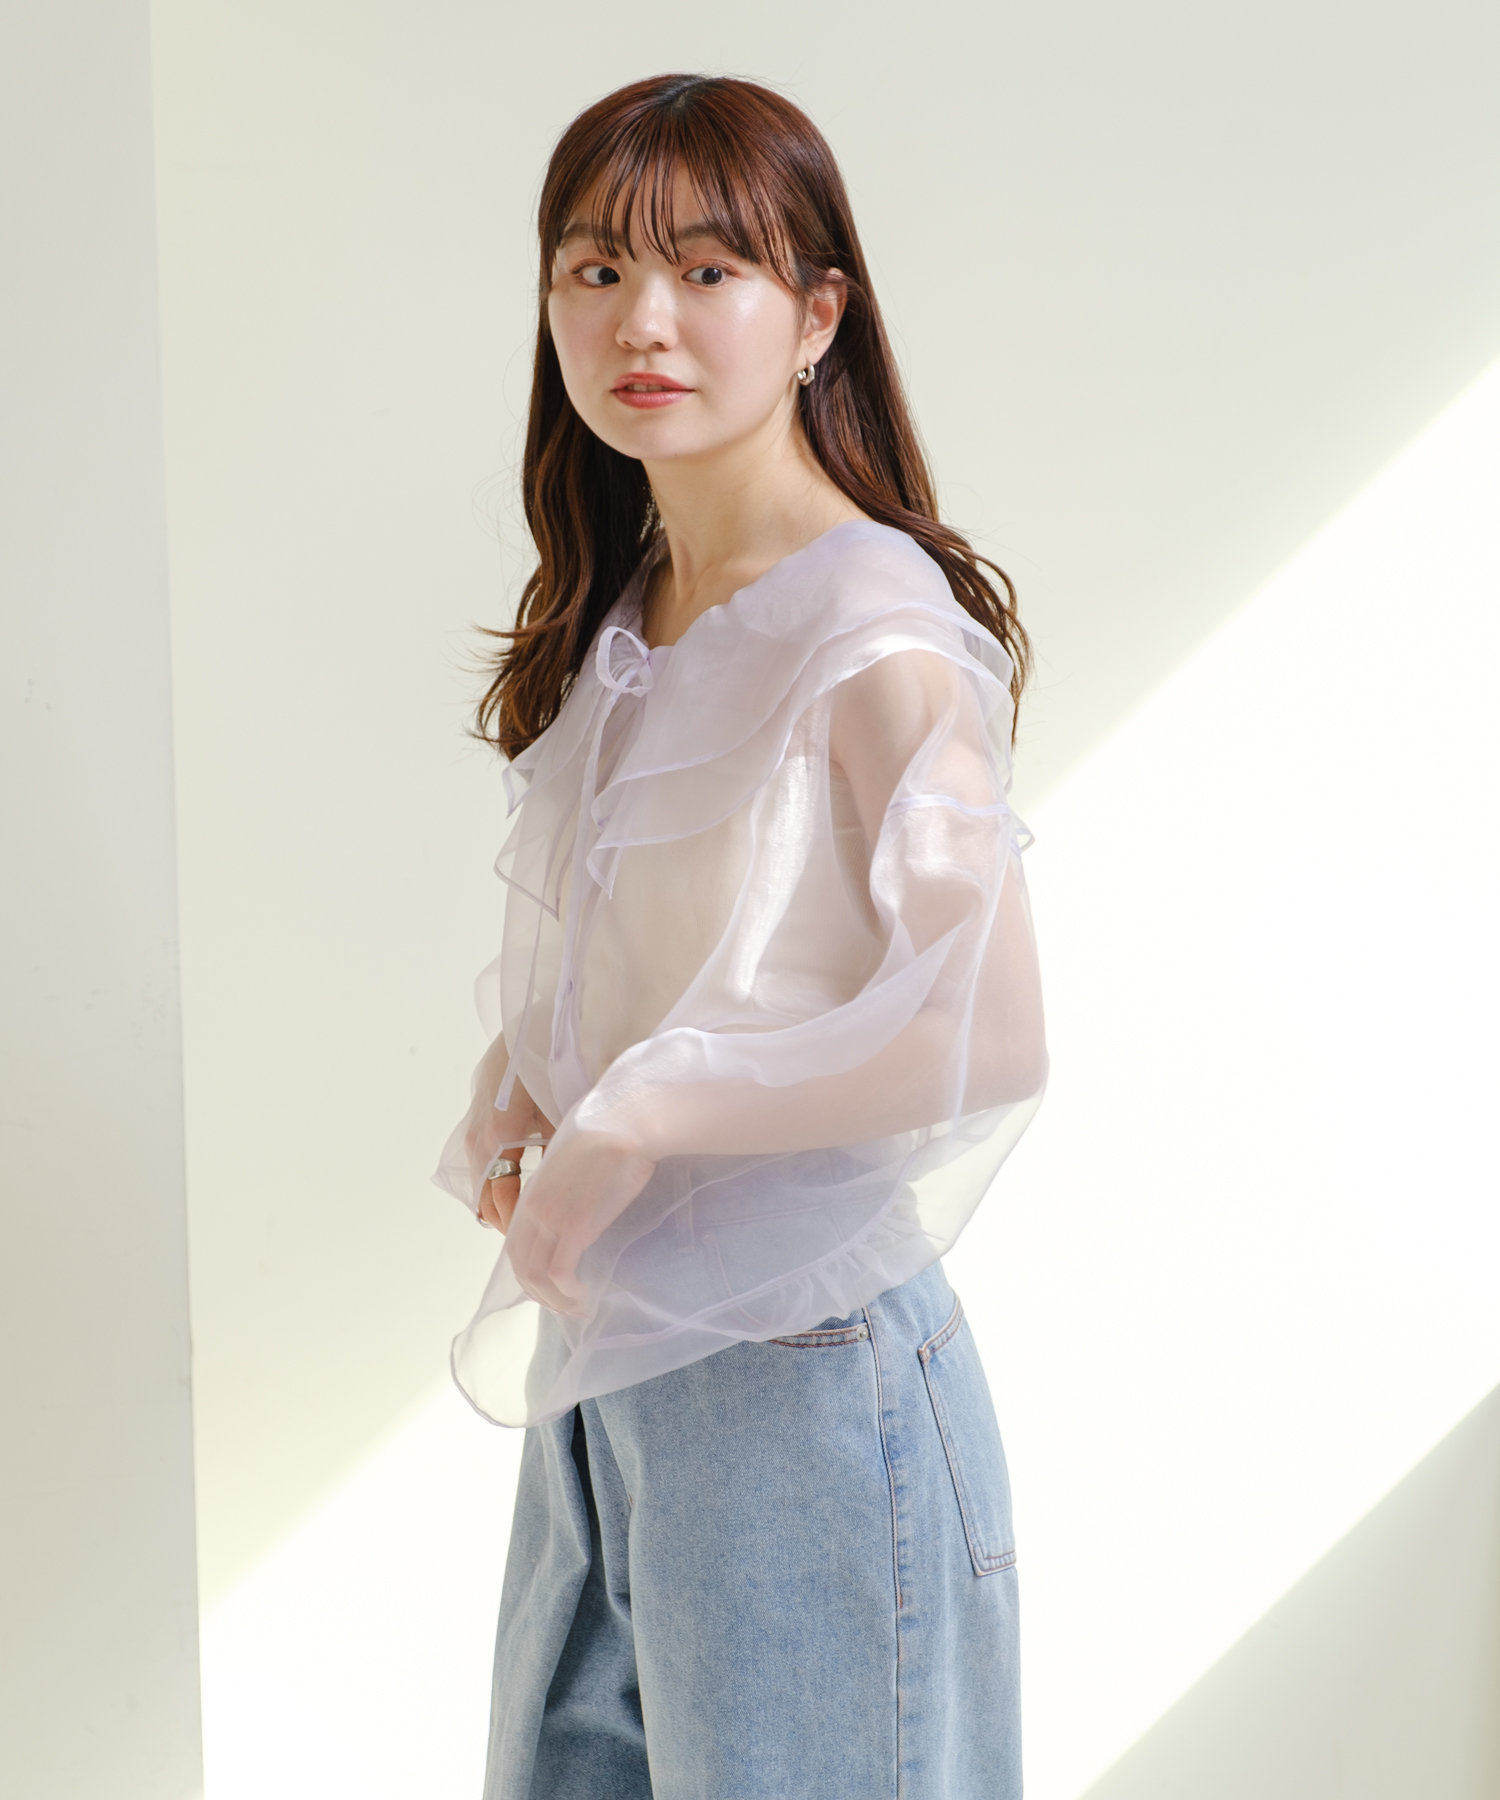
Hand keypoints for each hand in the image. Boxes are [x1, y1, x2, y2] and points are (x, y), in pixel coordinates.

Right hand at [460, 1034, 552, 1228]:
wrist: (538, 1022)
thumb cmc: (555, 1068)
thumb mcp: (562, 1117)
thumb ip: (555, 1158)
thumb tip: (556, 1197)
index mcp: (497, 1138)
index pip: (499, 1199)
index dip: (518, 1224)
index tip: (541, 1238)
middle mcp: (477, 1136)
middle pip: (484, 1195)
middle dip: (508, 1217)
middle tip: (538, 1233)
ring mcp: (474, 1124)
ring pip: (482, 1178)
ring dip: (501, 1197)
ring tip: (532, 1213)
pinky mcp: (479, 1113)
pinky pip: (483, 1159)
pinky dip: (497, 1176)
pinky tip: (523, 1180)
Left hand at [504, 1122, 656, 1316]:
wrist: (629, 1121)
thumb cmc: (613, 1127)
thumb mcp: (577, 1151)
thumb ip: (568, 1176)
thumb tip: (582, 1186)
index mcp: (533, 1188)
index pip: (516, 1242)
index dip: (530, 1268)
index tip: (551, 1282)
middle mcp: (533, 1206)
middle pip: (521, 1264)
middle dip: (540, 1293)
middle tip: (564, 1305)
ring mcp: (551, 1218)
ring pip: (536, 1276)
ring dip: (554, 1300)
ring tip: (576, 1309)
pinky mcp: (574, 1228)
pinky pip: (559, 1275)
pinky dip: (568, 1295)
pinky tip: (585, 1299)